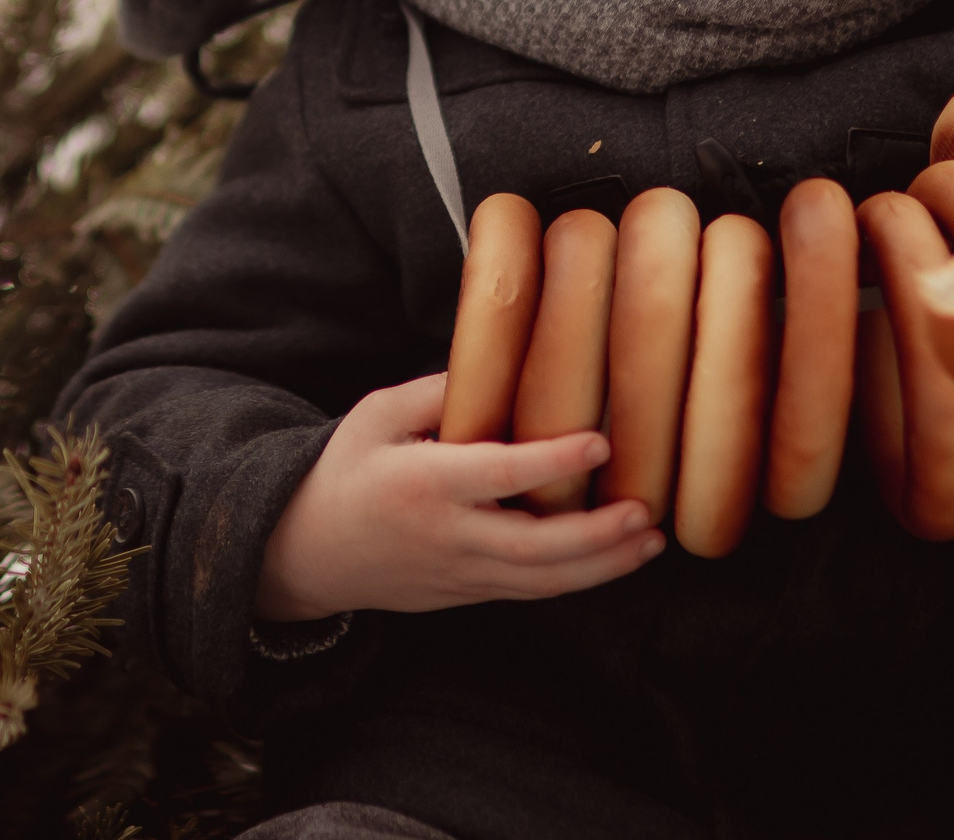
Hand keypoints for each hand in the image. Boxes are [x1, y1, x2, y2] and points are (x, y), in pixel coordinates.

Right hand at [254, 372, 666, 620]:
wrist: (304, 553)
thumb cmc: (344, 471)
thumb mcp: (375, 415)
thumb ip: (436, 390)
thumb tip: (499, 359)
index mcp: (422, 483)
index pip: (496, 475)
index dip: (551, 461)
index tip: (599, 440)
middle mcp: (446, 536)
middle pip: (533, 548)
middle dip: (596, 536)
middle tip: (645, 512)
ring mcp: (458, 574)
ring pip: (540, 581)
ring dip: (601, 566)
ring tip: (650, 541)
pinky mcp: (466, 594)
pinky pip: (529, 591)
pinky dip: (576, 579)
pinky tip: (615, 558)